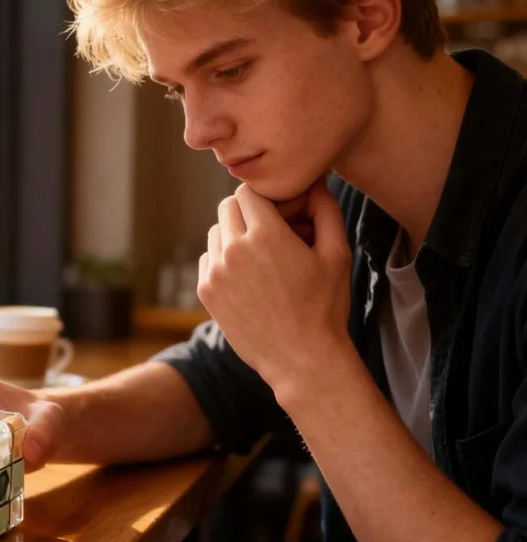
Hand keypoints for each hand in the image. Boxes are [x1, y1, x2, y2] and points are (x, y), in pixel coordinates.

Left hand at [198, 180, 354, 397]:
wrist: (302, 359)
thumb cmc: (324, 307)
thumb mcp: (336, 255)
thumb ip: (325, 210)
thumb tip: (315, 182)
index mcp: (265, 235)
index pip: (247, 191)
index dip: (264, 197)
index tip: (281, 213)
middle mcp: (234, 249)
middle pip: (228, 207)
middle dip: (248, 212)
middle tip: (272, 231)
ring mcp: (215, 272)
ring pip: (216, 232)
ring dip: (234, 235)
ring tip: (262, 258)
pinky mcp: (206, 291)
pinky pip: (208, 258)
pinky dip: (223, 259)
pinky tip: (248, 277)